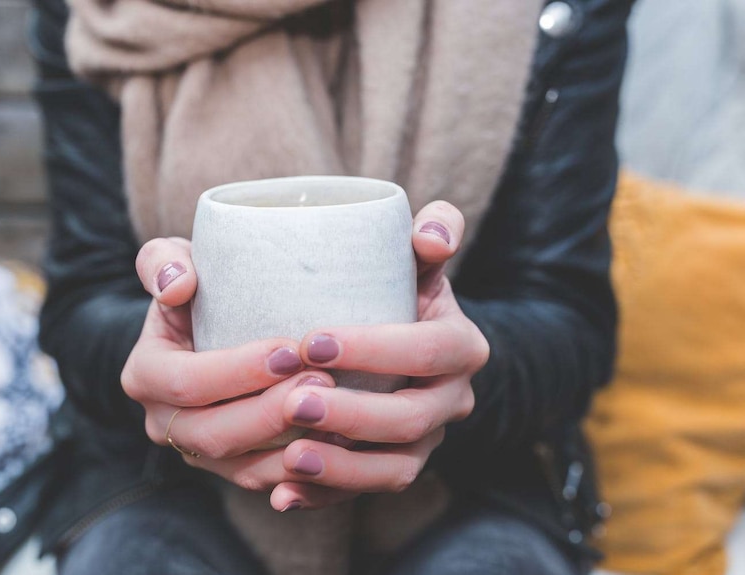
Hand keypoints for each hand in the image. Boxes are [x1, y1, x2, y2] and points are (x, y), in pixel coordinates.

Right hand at [122, 237, 329, 472]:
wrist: (211, 325)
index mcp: (145, 374)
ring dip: (292, 445)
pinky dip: (303, 469)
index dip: (237, 371)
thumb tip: (177, 286)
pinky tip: (340, 442)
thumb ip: (164, 262)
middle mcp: (163, 421)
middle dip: (271, 412)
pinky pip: (266, 480)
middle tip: (323, 381)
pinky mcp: (232, 467)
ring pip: (243, 466)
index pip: (186, 382)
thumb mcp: (175, 260)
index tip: (289, 349)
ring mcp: (198, 452)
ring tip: (338, 412)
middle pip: (215, 433)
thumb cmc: (200, 286)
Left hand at [260, 201, 488, 509]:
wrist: (398, 340)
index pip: (428, 350)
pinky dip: (326, 497)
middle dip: (352, 414)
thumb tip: (431, 234)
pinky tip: (284, 495)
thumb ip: (433, 230)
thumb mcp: (415, 256)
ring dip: (342, 470)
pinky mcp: (397, 467)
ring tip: (289, 457)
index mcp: (461, 345)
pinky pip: (366, 493)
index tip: (311, 340)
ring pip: (394, 469)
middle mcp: (451, 399)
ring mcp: (426, 441)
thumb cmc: (395, 287)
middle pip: (411, 419)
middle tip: (292, 401)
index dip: (375, 349)